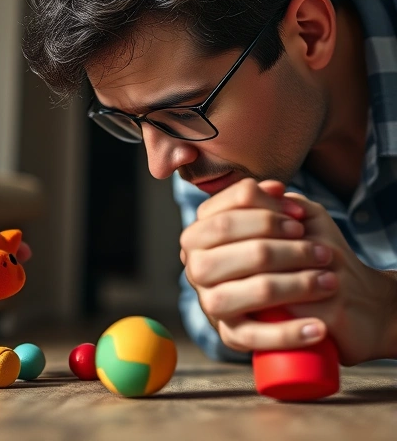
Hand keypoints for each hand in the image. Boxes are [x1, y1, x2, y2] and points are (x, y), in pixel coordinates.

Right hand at [181, 178, 396, 364]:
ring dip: (297, 285)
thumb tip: (274, 189)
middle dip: (288, 248)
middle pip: (243, 252)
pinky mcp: (229, 334)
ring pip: (253, 289)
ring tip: (329, 282)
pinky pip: (256, 336)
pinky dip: (289, 334)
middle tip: (321, 252)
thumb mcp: (274, 219)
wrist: (300, 299)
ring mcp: (210, 302)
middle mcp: (196, 267)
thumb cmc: (284, 253)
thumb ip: (266, 199)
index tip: (301, 219)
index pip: (226, 215)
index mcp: (198, 235)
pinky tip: (317, 328)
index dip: (267, 212)